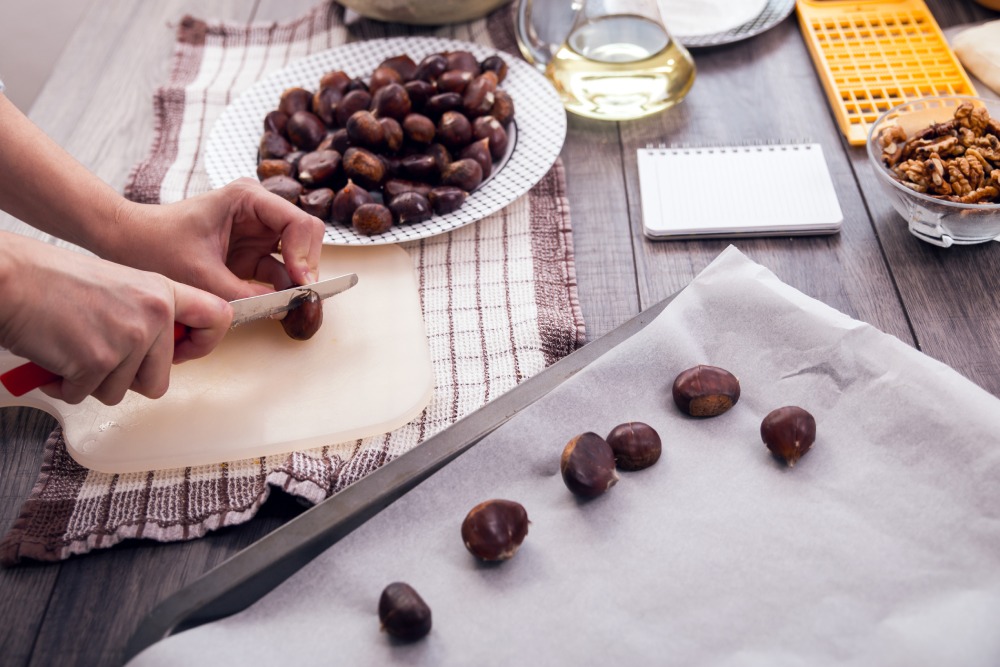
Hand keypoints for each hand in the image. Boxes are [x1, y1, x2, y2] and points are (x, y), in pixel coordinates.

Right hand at [0, 234, 230, 404]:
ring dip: (92, 382)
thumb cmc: (52, 280)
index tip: (184, 352)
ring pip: (121, 391)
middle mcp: (154, 313)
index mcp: (162, 291)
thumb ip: (148, 314)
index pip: (217, 316)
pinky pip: (87, 395)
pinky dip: (67, 386)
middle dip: (125, 379)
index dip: (206, 342)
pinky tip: (55, 358)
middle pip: (159, 380)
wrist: (10, 278)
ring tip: (72, 349)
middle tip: (98, 356)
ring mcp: (130, 337)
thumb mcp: (119, 285)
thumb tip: (163, 352)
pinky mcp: (100, 360)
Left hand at [106, 178, 325, 299]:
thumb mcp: (200, 275)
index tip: (301, 285)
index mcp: (248, 199)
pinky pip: (279, 273)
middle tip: (301, 299)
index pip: (299, 223)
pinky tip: (276, 307)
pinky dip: (281, 291)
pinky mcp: (252, 254)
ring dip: (296, 283)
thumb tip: (283, 308)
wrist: (127, 244)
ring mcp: (258, 232)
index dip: (306, 256)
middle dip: (306, 269)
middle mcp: (260, 211)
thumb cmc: (155, 245)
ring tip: (290, 307)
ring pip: (298, 258)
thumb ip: (245, 293)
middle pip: (306, 238)